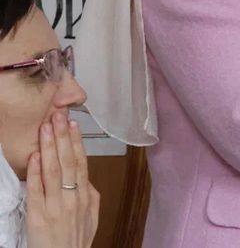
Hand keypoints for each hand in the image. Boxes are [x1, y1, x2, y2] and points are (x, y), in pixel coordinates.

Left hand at [26, 114, 99, 247]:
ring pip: (53, 171)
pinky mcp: (38, 216)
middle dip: (62, 137)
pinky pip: (37, 189)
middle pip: (68, 161)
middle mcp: (72, 198)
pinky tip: (35, 156)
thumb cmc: (77, 243)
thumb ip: (90, 196)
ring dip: (49, 147)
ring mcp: (55, 206)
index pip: (81, 162)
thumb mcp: (92, 217)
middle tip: (57, 116)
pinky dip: (36, 171)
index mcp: (85, 196)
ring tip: (45, 128)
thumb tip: (86, 178)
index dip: (77, 142)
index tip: (73, 124)